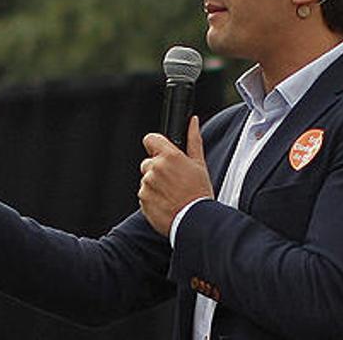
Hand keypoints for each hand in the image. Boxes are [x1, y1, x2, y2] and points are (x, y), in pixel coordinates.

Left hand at [138, 116, 212, 235]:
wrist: (195, 221)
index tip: (161, 153)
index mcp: (169, 156)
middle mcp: (155, 168)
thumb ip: (193, 139)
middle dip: (157, 169)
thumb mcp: (200, 164)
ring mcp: (146, 185)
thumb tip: (192, 121)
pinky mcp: (142, 200)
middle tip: (173, 181)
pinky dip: (152, 198)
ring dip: (155, 185)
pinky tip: (166, 202)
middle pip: (148, 162)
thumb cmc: (199, 194)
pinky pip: (144, 195)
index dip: (156, 145)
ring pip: (146, 179)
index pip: (150, 139)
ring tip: (171, 194)